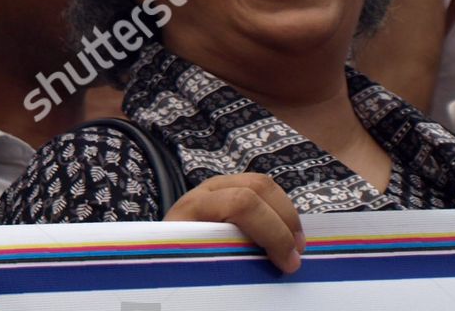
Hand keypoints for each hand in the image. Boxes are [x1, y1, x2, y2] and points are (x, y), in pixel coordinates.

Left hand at [164, 173, 303, 272]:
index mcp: (193, 209)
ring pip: (261, 183)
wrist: (157, 250)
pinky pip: (260, 190)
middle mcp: (204, 191)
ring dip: (286, 213)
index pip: (241, 203)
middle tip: (297, 254)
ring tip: (296, 244)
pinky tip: (285, 233)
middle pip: (256, 187)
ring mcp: (216, 186)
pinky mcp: (226, 190)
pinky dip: (279, 209)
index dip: (272, 233)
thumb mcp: (194, 265)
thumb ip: (222, 264)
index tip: (287, 264)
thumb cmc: (176, 262)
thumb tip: (265, 271)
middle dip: (285, 220)